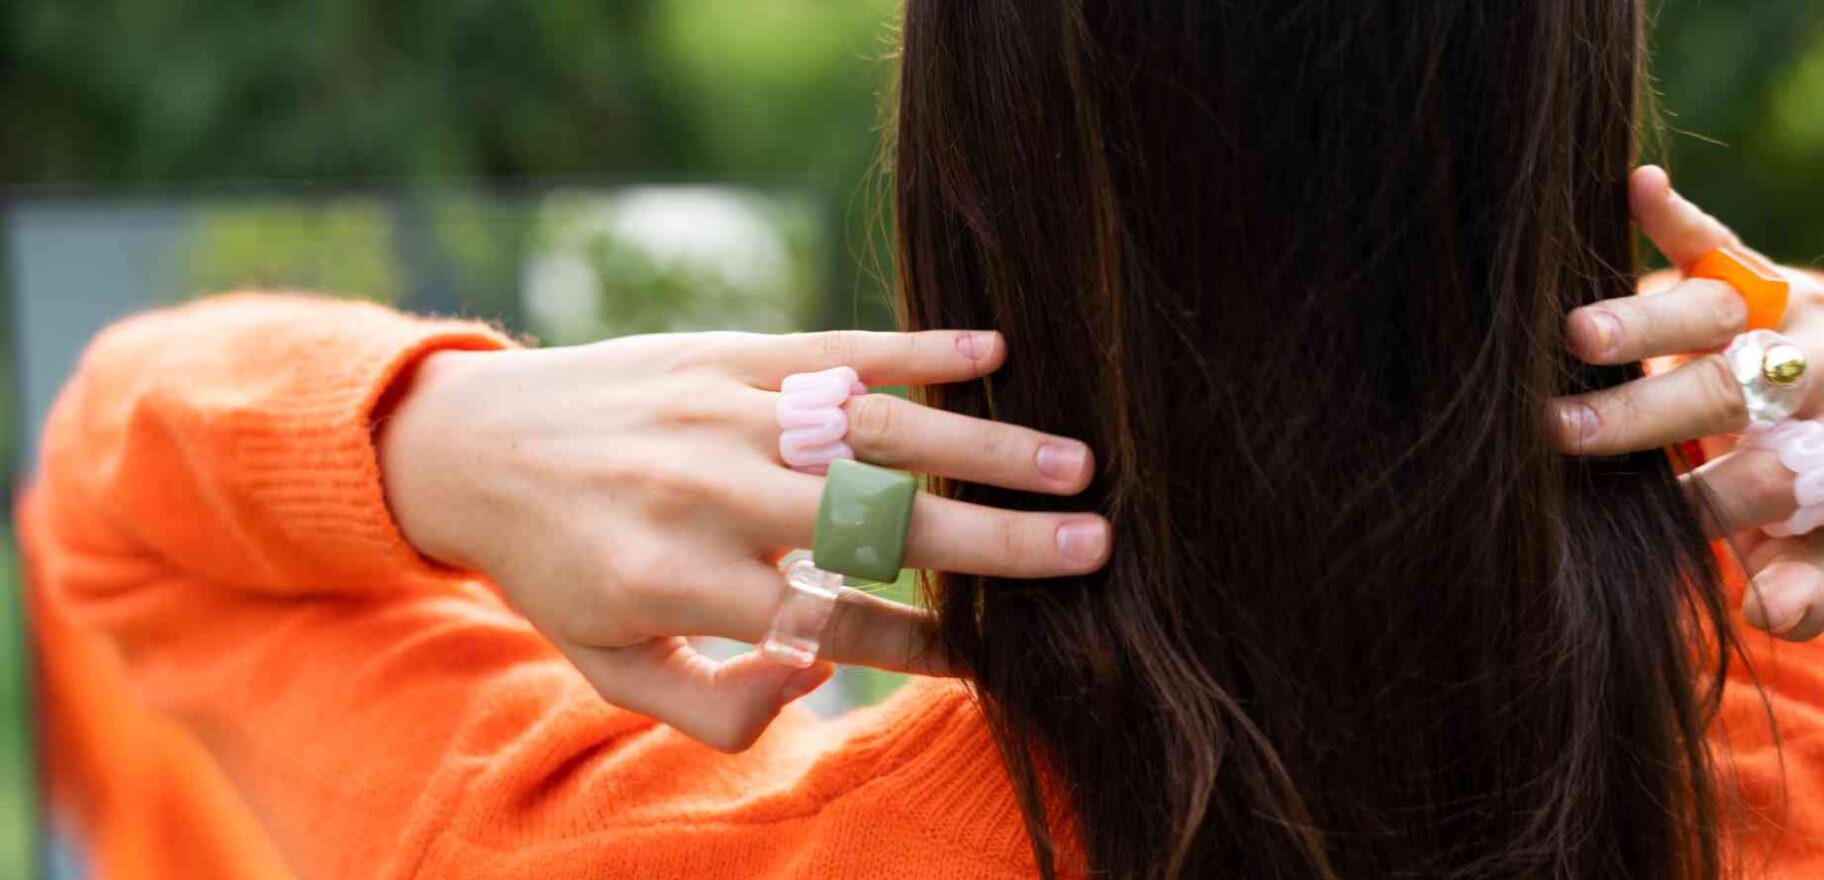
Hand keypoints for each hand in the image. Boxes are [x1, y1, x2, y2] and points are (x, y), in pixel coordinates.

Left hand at [376, 329, 1109, 750]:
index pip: (838, 618)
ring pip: (875, 428)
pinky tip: (994, 345)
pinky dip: (915, 345)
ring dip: (981, 443)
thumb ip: (718, 706)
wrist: (476, 442)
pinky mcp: (728, 349)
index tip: (1003, 658)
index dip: (928, 644)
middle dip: (993, 541)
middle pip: (877, 519)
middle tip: (1094, 548)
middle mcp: (710, 490)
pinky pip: (835, 344)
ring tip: (1077, 462)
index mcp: (680, 581)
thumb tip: (827, 670)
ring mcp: (723, 409)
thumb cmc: (559, 570)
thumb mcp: (611, 667)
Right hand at [1550, 166, 1823, 639]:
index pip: (1774, 477)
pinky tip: (1637, 188)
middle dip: (1648, 415)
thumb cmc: (1821, 478)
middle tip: (1561, 432)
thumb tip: (1772, 617)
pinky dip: (1677, 214)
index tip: (1637, 523)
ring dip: (1645, 321)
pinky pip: (1720, 236)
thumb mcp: (1823, 535)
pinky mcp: (1760, 265)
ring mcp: (1797, 308)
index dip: (1708, 504)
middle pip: (1736, 390)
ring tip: (1574, 337)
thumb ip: (1802, 578)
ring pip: (1723, 308)